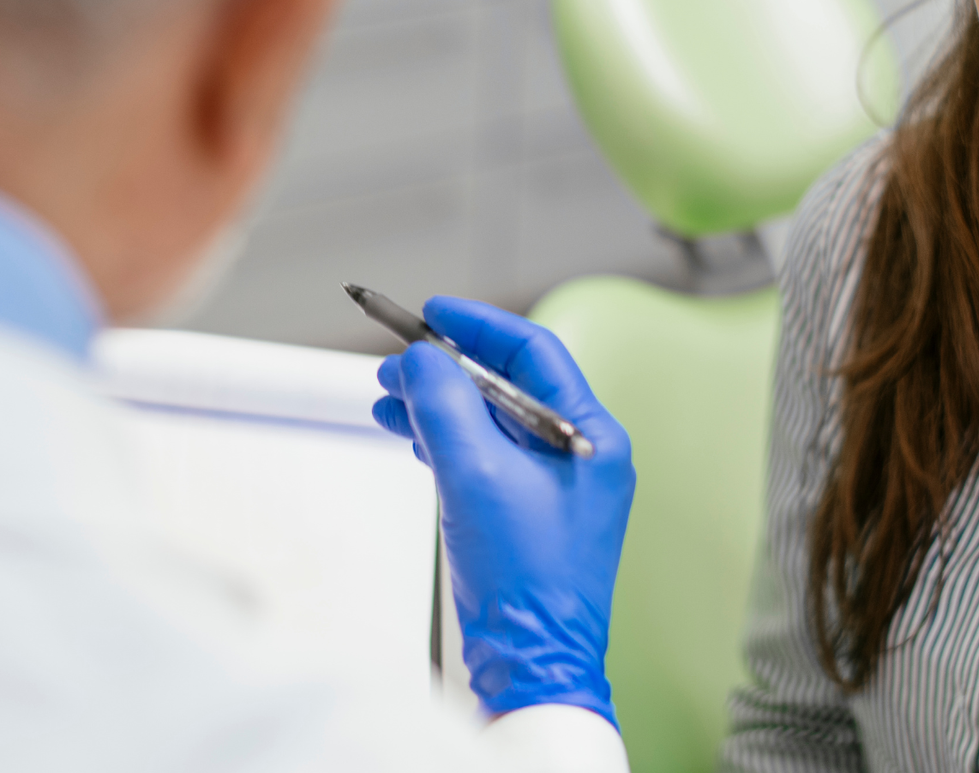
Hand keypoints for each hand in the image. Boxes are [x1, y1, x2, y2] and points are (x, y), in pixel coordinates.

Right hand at [373, 297, 633, 726]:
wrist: (534, 666)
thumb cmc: (526, 580)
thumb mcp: (475, 474)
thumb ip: (445, 405)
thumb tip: (422, 360)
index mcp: (590, 435)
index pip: (533, 353)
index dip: (479, 326)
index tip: (432, 313)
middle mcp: (579, 455)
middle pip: (506, 386)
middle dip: (446, 371)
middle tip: (395, 364)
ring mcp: (554, 488)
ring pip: (489, 423)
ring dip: (438, 406)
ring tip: (387, 401)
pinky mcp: (527, 517)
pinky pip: (483, 459)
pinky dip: (445, 443)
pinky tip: (411, 437)